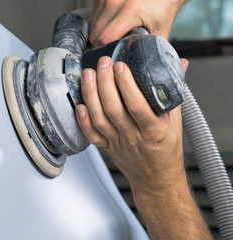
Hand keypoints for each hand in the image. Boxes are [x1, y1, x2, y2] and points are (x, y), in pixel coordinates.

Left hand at [75, 57, 188, 191]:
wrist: (156, 180)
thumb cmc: (166, 152)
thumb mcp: (176, 122)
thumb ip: (173, 93)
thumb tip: (179, 64)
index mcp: (154, 131)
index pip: (137, 105)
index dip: (126, 85)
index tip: (121, 66)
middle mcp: (133, 137)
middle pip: (113, 108)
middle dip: (105, 83)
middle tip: (103, 63)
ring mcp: (117, 143)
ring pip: (99, 118)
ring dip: (91, 95)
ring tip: (88, 74)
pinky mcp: (106, 147)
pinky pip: (91, 135)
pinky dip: (83, 121)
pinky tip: (79, 104)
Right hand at [89, 0, 185, 46]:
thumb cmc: (163, 2)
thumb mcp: (162, 28)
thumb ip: (150, 48)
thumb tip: (143, 66)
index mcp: (130, 11)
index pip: (104, 39)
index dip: (107, 51)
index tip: (113, 55)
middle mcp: (114, 2)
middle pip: (95, 35)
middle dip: (103, 45)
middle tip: (116, 46)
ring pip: (92, 26)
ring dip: (100, 33)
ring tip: (116, 32)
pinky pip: (93, 16)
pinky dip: (100, 22)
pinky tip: (113, 22)